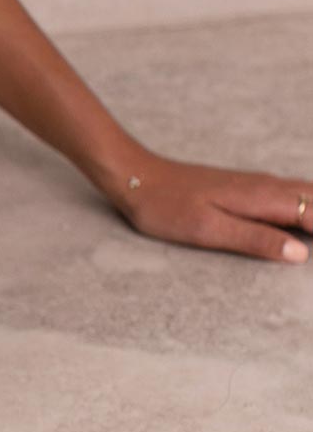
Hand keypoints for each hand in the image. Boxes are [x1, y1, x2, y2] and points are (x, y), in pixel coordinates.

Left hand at [105, 151, 311, 263]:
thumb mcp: (208, 230)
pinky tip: (308, 217)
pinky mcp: (249, 187)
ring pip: (310, 194)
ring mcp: (260, 184)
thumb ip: (255, 240)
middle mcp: (268, 186)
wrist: (136, 177)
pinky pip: (295, 194)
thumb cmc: (166, 207)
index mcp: (264, 198)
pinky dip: (311, 206)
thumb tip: (301, 253)